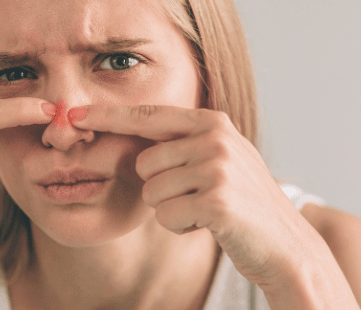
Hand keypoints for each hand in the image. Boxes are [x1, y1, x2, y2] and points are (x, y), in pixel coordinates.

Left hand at [70, 105, 324, 287]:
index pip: (148, 115)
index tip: (73, 114)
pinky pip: (165, 216)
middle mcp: (215, 138)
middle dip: (159, 189)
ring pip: (151, 192)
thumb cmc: (241, 203)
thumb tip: (123, 142)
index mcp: (211, 122)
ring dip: (171, 211)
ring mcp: (218, 168)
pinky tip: (210, 226)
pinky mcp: (217, 201)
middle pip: (143, 164)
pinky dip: (180, 227)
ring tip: (206, 211)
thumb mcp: (215, 160)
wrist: (286, 245)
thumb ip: (178, 144)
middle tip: (196, 197)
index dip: (108, 116)